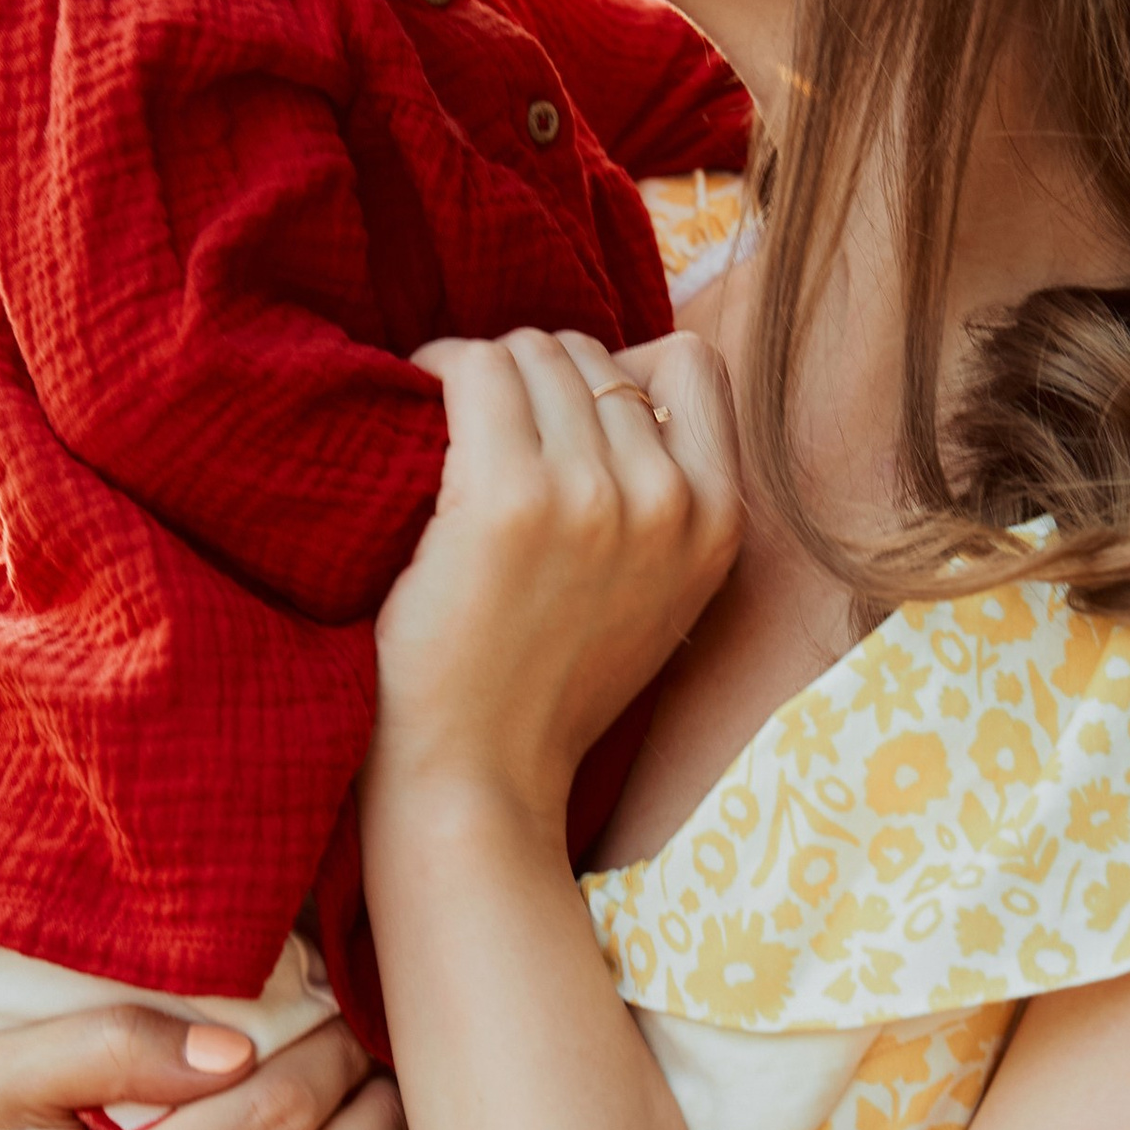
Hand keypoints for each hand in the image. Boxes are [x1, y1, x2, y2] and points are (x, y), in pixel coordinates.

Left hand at [369, 327, 741, 837]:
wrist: (481, 776)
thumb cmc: (547, 683)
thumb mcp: (657, 592)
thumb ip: (664, 493)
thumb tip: (616, 376)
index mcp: (719, 521)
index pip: (693, 365)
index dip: (617, 372)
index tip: (557, 413)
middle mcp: (668, 500)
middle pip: (592, 354)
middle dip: (532, 376)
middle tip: (481, 424)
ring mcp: (591, 496)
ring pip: (531, 353)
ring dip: (478, 372)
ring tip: (443, 419)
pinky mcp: (507, 499)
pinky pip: (472, 368)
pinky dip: (434, 370)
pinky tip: (410, 405)